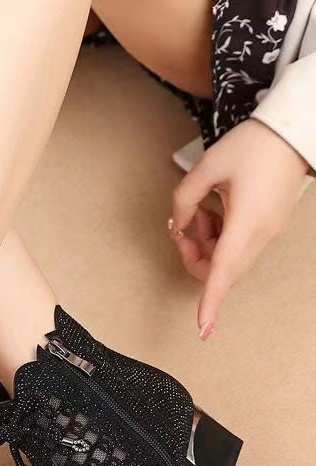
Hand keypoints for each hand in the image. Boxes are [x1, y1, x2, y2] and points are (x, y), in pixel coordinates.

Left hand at [169, 119, 307, 339]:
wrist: (293, 131)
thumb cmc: (254, 145)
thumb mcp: (207, 167)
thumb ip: (183, 200)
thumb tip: (177, 226)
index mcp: (246, 223)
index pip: (223, 272)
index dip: (211, 303)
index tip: (203, 329)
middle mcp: (260, 235)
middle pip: (220, 271)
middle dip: (193, 257)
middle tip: (183, 226)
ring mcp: (266, 233)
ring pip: (227, 261)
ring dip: (205, 246)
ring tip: (200, 212)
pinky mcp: (267, 228)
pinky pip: (236, 248)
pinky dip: (217, 239)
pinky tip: (212, 213)